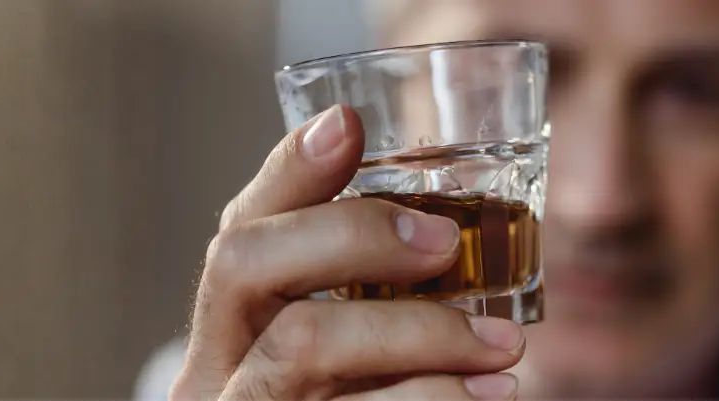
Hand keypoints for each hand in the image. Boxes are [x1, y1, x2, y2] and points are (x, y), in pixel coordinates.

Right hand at [169, 105, 524, 400]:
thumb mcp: (350, 363)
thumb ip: (363, 307)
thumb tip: (444, 225)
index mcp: (228, 337)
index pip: (236, 235)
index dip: (286, 175)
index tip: (347, 128)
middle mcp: (214, 377)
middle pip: (246, 268)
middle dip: (353, 236)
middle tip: (445, 245)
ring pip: (304, 346)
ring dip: (418, 332)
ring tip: (504, 351)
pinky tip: (488, 400)